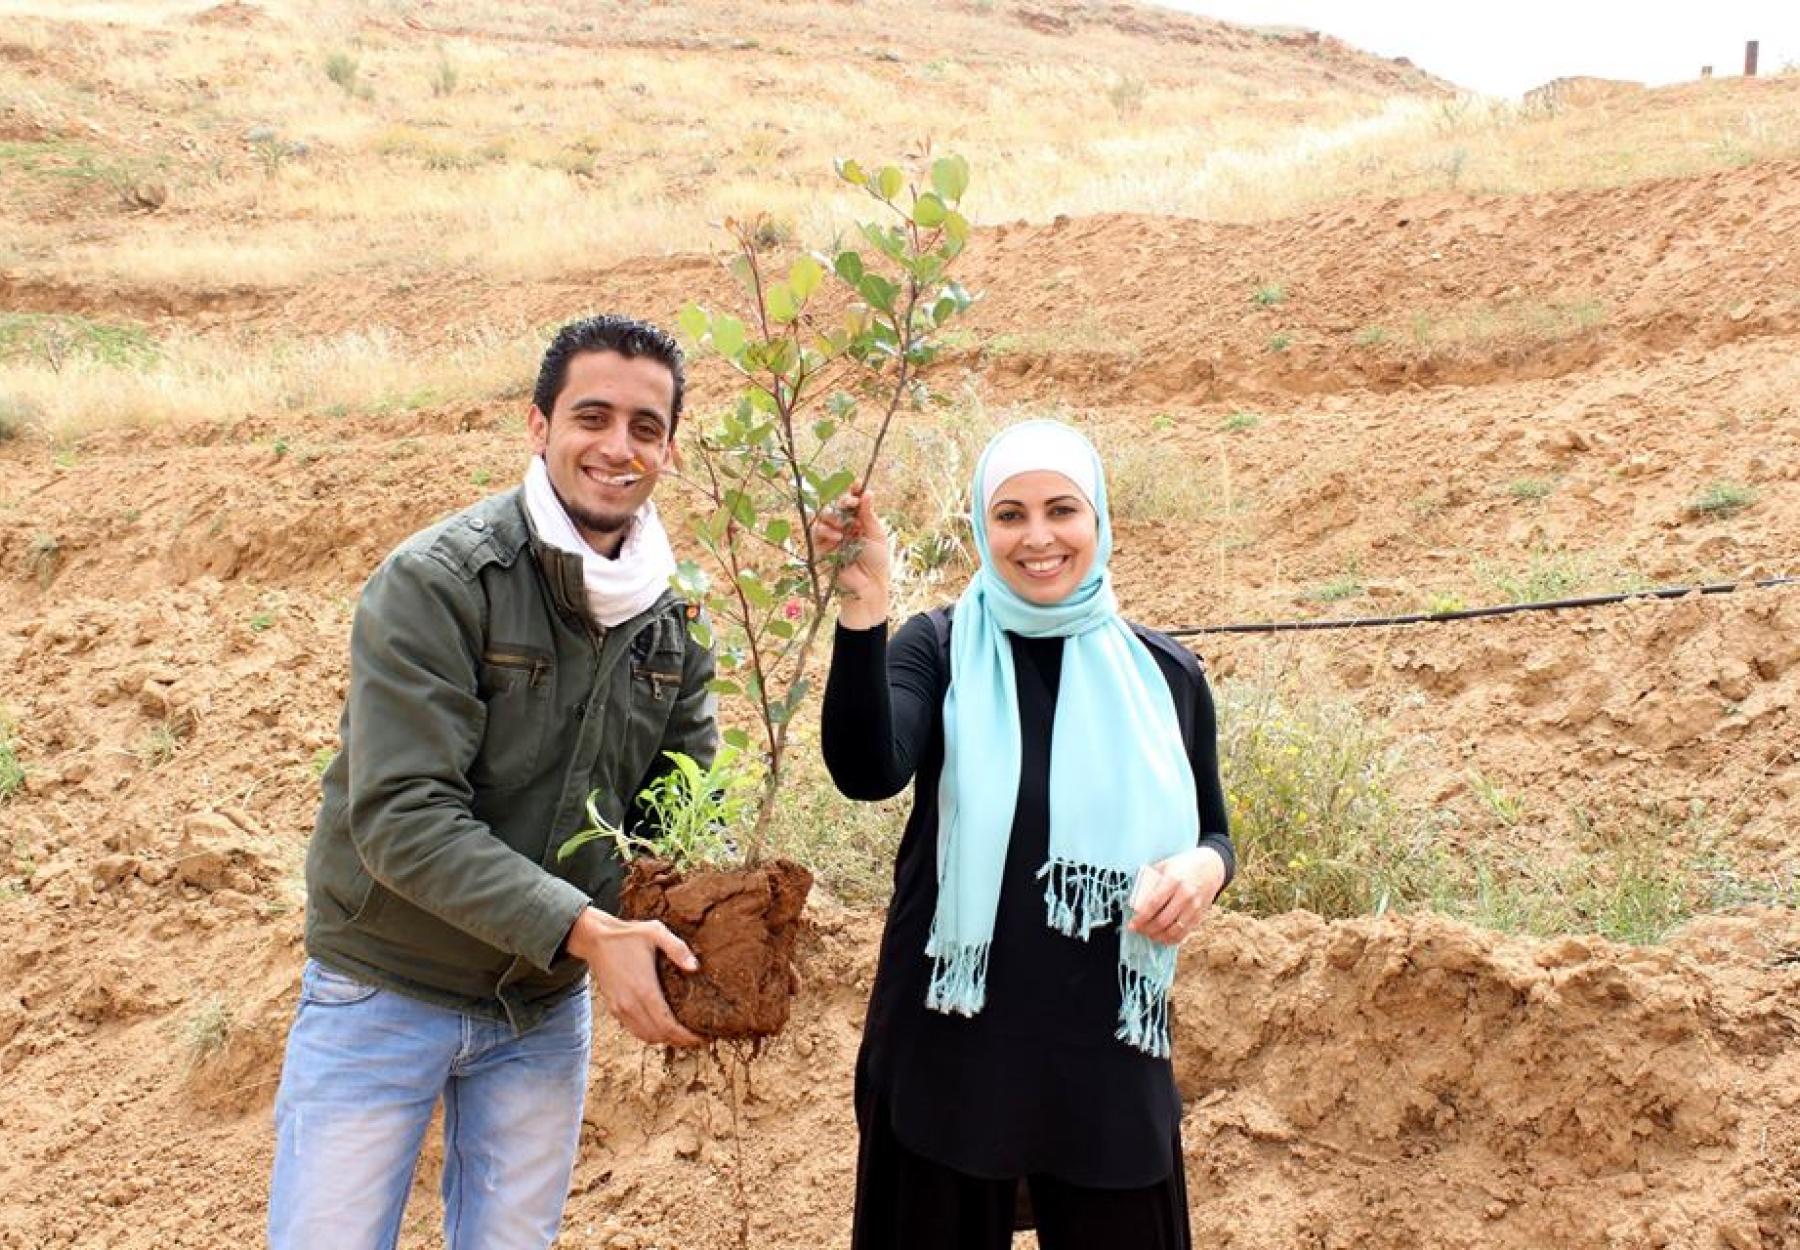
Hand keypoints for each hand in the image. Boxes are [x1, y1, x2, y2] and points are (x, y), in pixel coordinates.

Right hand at [565, 907, 701, 1046]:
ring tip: (683, 1035)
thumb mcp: (655, 932)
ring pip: (646, 1037)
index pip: (668, 1026)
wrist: (595, 939)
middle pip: (659, 1036)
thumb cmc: (627, 935)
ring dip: (665, 1040)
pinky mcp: (613, 1008)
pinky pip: (635, 1030)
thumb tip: (695, 967)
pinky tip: (662, 1027)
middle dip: (680, 1041)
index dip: (686, 1036)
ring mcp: (620, 1008)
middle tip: (698, 1038)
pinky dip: (650, 1034)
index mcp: (644, 989)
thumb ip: (677, 949)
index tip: (702, 1038)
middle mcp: (631, 1004)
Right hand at [811, 482, 889, 628]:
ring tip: (845, 526)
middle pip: (835, 504)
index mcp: (857, 521)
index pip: (852, 501)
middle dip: (842, 501)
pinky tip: (838, 536)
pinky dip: (826, 531)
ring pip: (823, 516)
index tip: (857, 483)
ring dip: (833, 516)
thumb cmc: (877, 562)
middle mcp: (842, 526)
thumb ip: (869, 515)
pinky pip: (816, 532)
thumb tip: (867, 492)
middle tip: (851, 502)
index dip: (853, 491)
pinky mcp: (820, 548)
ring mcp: (830, 536)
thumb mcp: (877, 535)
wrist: (870, 587)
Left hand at [1126, 846, 1226, 945]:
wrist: (1211, 867)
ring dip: (1158, 936)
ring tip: (1148, 935)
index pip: (1153, 904)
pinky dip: (1172, 939)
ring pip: (1174, 930)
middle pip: (1162, 920)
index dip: (1141, 918)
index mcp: (1173, 880)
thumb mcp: (1165, 865)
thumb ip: (1150, 879)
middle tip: (1138, 930)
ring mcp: (1194, 907)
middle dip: (1147, 929)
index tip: (1132, 924)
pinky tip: (1162, 938)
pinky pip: (1185, 933)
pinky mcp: (1200, 915)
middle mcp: (1185, 895)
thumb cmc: (1184, 865)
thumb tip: (1135, 897)